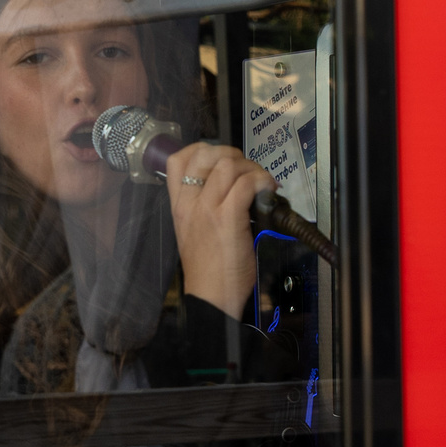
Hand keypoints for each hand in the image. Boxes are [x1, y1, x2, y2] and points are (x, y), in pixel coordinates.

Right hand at [164, 141, 276, 316]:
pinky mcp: (228, 218)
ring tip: (261, 182)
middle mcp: (189, 204)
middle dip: (234, 156)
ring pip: (228, 165)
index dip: (202, 149)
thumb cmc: (207, 270)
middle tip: (248, 171)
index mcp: (178, 207)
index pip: (177, 160)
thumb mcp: (193, 233)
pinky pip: (247, 184)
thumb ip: (203, 208)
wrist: (210, 297)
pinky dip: (262, 181)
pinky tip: (268, 191)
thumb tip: (229, 187)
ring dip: (251, 167)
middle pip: (207, 155)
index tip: (221, 158)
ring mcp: (207, 210)